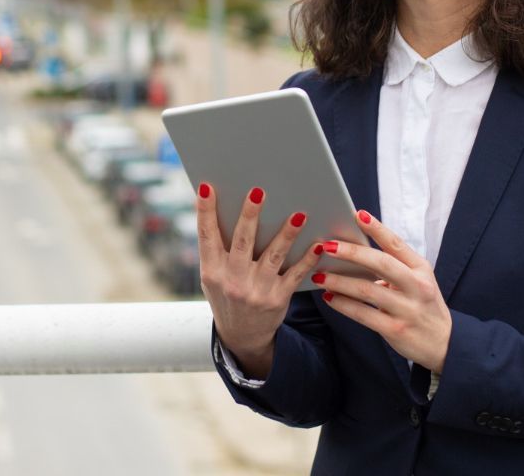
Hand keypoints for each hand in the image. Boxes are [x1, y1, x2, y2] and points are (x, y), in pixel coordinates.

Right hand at [197, 183, 321, 377]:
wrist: (242, 336)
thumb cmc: (226, 295)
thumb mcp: (212, 276)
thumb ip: (216, 249)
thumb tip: (222, 207)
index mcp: (212, 270)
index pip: (206, 236)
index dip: (205, 211)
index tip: (206, 187)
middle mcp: (232, 280)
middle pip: (242, 241)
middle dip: (250, 215)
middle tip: (258, 192)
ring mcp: (256, 290)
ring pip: (273, 255)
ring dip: (287, 234)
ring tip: (299, 214)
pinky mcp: (277, 298)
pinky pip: (295, 275)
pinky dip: (307, 259)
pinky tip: (318, 244)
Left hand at [312, 210, 452, 373]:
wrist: (443, 343)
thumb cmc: (423, 305)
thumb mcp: (419, 281)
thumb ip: (394, 266)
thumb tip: (356, 250)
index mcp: (421, 269)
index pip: (396, 244)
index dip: (377, 229)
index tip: (358, 215)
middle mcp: (416, 286)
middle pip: (381, 263)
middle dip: (352, 252)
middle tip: (327, 246)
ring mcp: (406, 309)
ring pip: (367, 290)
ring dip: (340, 281)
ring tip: (319, 275)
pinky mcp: (395, 330)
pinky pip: (363, 314)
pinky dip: (343, 304)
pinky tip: (329, 297)